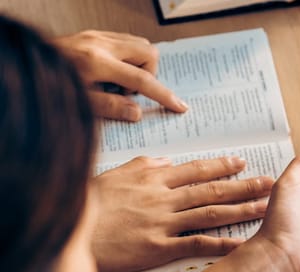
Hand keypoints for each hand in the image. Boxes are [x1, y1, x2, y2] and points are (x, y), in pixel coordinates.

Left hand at [52, 30, 186, 120]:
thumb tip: (137, 113)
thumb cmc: (49, 87)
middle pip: (148, 54)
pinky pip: (124, 40)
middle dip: (148, 74)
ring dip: (138, 64)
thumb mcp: (79, 105)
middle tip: (129, 92)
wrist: (24, 66)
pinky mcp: (92, 34)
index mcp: (98, 63)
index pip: (143, 80)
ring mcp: (96, 36)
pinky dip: (126, 56)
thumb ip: (111, 108)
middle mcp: (100, 44)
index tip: (179, 106)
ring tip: (118, 83)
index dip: (164, 95)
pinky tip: (111, 72)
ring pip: (139, 44)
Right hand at [91, 156, 272, 271]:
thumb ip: (144, 166)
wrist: (70, 232)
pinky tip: (242, 244)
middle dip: (244, 185)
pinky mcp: (159, 247)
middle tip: (270, 184)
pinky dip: (221, 244)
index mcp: (153, 178)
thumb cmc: (89, 204)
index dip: (222, 166)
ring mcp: (163, 222)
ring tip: (265, 207)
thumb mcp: (115, 174)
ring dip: (241, 210)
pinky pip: (197, 244)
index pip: (196, 169)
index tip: (242, 162)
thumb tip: (165, 161)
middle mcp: (163, 197)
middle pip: (212, 189)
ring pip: (211, 213)